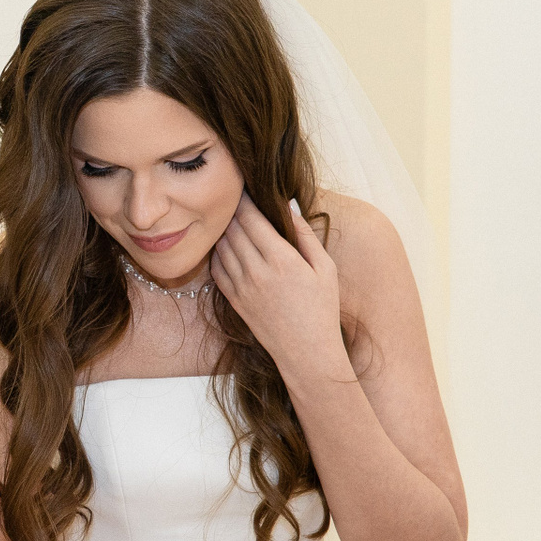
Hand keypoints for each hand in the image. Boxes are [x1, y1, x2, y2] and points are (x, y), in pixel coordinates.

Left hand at [210, 195, 348, 377]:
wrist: (306, 352)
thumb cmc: (322, 309)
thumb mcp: (325, 268)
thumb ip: (305, 235)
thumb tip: (289, 207)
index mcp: (281, 259)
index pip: (250, 218)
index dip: (243, 199)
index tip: (243, 187)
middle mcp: (256, 271)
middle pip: (232, 229)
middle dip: (231, 210)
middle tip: (232, 198)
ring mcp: (241, 287)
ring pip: (220, 246)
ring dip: (223, 230)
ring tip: (229, 220)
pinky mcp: (233, 300)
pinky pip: (216, 268)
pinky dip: (218, 253)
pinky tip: (227, 247)